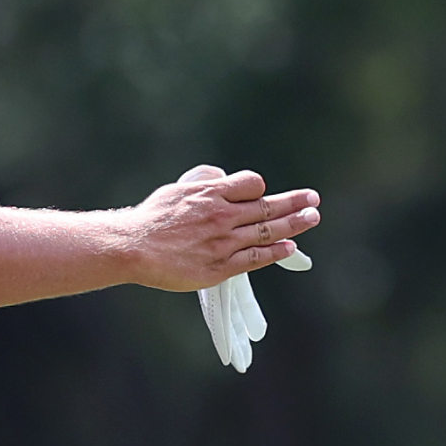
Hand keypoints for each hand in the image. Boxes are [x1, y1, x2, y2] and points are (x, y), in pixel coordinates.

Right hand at [121, 165, 320, 291]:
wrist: (132, 248)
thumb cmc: (150, 220)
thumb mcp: (176, 192)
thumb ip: (203, 187)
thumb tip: (220, 179)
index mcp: (211, 195)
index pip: (252, 184)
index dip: (260, 188)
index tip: (263, 193)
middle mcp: (222, 216)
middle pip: (268, 207)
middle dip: (294, 202)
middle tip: (313, 199)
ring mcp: (223, 242)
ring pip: (268, 231)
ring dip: (294, 224)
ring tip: (311, 218)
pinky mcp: (220, 266)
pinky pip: (256, 258)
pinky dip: (275, 252)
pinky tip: (289, 248)